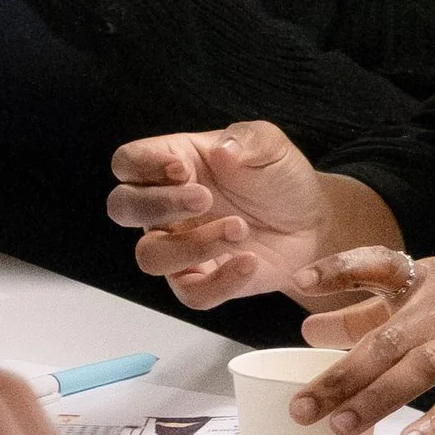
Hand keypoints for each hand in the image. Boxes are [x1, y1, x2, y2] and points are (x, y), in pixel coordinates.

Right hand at [106, 120, 334, 307]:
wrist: (313, 224)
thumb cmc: (281, 180)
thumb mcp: (272, 146)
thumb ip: (249, 140)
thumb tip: (222, 151)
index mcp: (174, 164)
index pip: (127, 162)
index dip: (142, 165)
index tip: (180, 169)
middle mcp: (166, 206)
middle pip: (122, 207)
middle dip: (158, 204)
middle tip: (204, 199)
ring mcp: (179, 246)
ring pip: (149, 256)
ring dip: (191, 245)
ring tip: (239, 230)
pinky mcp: (201, 280)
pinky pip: (190, 293)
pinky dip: (219, 282)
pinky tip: (250, 262)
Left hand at [291, 243, 434, 434]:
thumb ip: (383, 304)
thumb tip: (320, 328)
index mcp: (428, 278)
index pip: (376, 266)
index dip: (338, 271)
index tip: (301, 280)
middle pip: (384, 342)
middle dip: (339, 376)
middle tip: (300, 406)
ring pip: (416, 373)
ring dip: (374, 401)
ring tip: (337, 425)